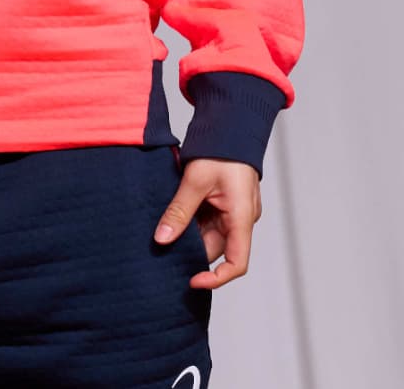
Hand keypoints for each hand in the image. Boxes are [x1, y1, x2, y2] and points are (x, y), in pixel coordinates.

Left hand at [155, 157, 262, 289]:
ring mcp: (233, 212)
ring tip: (166, 226)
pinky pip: (207, 221)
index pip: (236, 263)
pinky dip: (191, 222)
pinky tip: (173, 216)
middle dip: (190, 250)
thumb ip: (179, 211)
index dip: (215, 279)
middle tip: (163, 246)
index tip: (191, 281)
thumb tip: (162, 239)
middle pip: (216, 249)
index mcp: (241, 217)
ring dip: (189, 234)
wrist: (232, 124)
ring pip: (208, 235)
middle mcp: (240, 219)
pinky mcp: (224, 204)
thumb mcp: (195, 181)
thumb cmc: (221, 149)